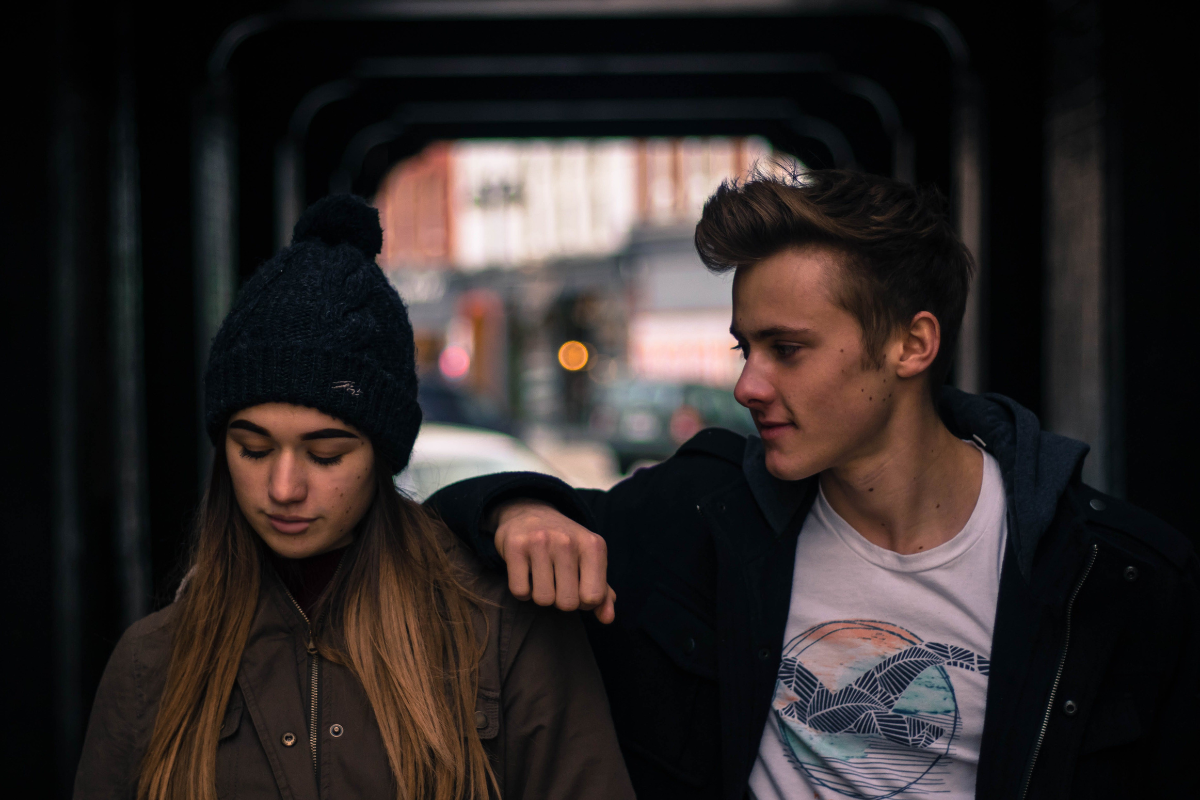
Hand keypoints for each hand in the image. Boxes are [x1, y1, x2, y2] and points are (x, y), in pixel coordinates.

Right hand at [492, 499, 615, 623]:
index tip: (577, 588)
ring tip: (542, 576)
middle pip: (567, 603)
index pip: (593, 597)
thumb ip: (602, 592)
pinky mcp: (515, 546)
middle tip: (557, 582)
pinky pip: (520, 591)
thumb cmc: (565, 545)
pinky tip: (526, 573)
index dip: (584, 602)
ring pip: (543, 599)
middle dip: (561, 600)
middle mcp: (568, 541)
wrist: (531, 513)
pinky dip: (523, 591)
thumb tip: (607, 619)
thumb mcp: (589, 561)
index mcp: (593, 545)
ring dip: (541, 595)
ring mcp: (540, 541)